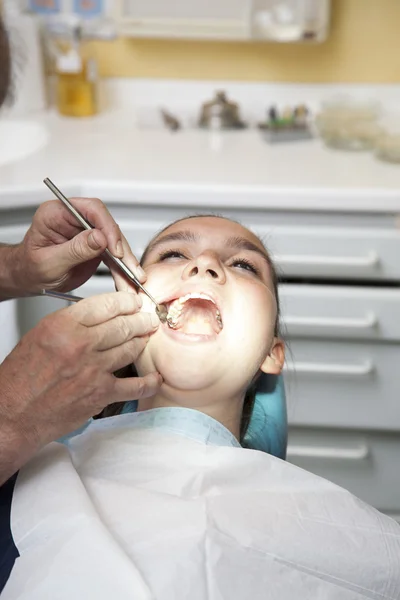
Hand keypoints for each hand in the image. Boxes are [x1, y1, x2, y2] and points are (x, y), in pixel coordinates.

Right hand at [0, 292, 161, 482]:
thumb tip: (97, 316)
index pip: (105, 305)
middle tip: (147, 319)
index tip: (133, 302)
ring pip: (131, 348)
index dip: (125, 302)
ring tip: (147, 337)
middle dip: (140, 320)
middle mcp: (80, 345)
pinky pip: (136, 385)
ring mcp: (94, 370)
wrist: (14, 414)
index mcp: (63, 326)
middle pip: (123, 325)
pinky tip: (155, 377)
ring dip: (142, 341)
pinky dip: (149, 381)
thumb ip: (69, 323)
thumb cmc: (21, 378)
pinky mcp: (102, 393)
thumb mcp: (40, 335)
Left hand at [14, 197, 145, 294]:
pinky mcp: (97, 248)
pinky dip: (122, 271)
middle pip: (108, 227)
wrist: (29, 278)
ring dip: (126, 263)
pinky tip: (128, 281)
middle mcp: (76, 219)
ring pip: (115, 243)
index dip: (107, 227)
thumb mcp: (49, 262)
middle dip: (122, 250)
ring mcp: (88, 233)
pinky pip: (114, 257)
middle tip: (130, 268)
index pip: (91, 210)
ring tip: (133, 280)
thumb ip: (74, 249)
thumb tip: (99, 238)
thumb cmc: (29, 267)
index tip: (114, 248)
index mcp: (58, 213)